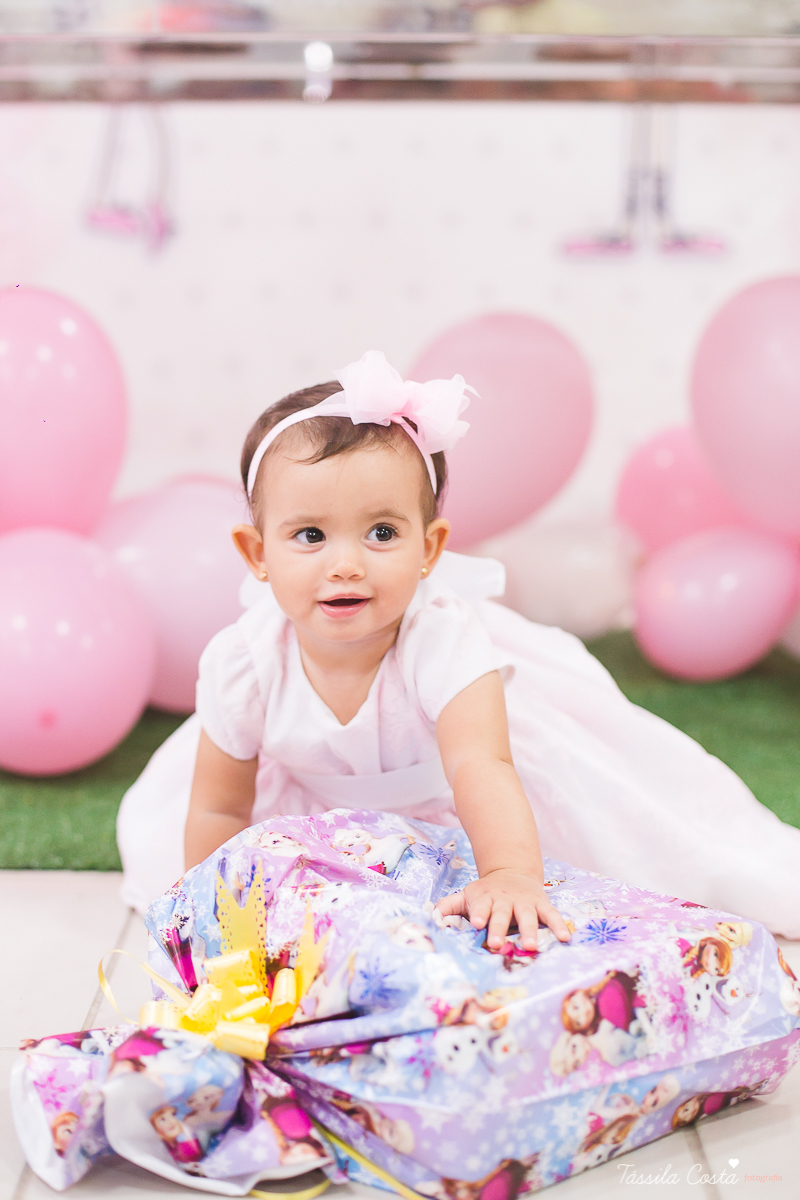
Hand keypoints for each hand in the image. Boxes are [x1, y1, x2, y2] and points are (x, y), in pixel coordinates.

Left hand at [435, 869, 571, 950]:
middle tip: (496, 942)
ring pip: (527, 915)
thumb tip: (431, 917)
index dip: (480, 914)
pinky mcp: (541, 903)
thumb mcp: (466, 896)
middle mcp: (505, 900)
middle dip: (499, 927)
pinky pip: (551, 914)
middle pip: (502, 914)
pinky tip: (565, 937)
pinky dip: (558, 924)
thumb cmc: (486, 893)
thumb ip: (448, 906)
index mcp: (485, 898)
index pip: (481, 907)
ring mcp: (524, 901)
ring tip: (530, 945)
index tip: (477, 924)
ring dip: (529, 930)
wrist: (512, 872)